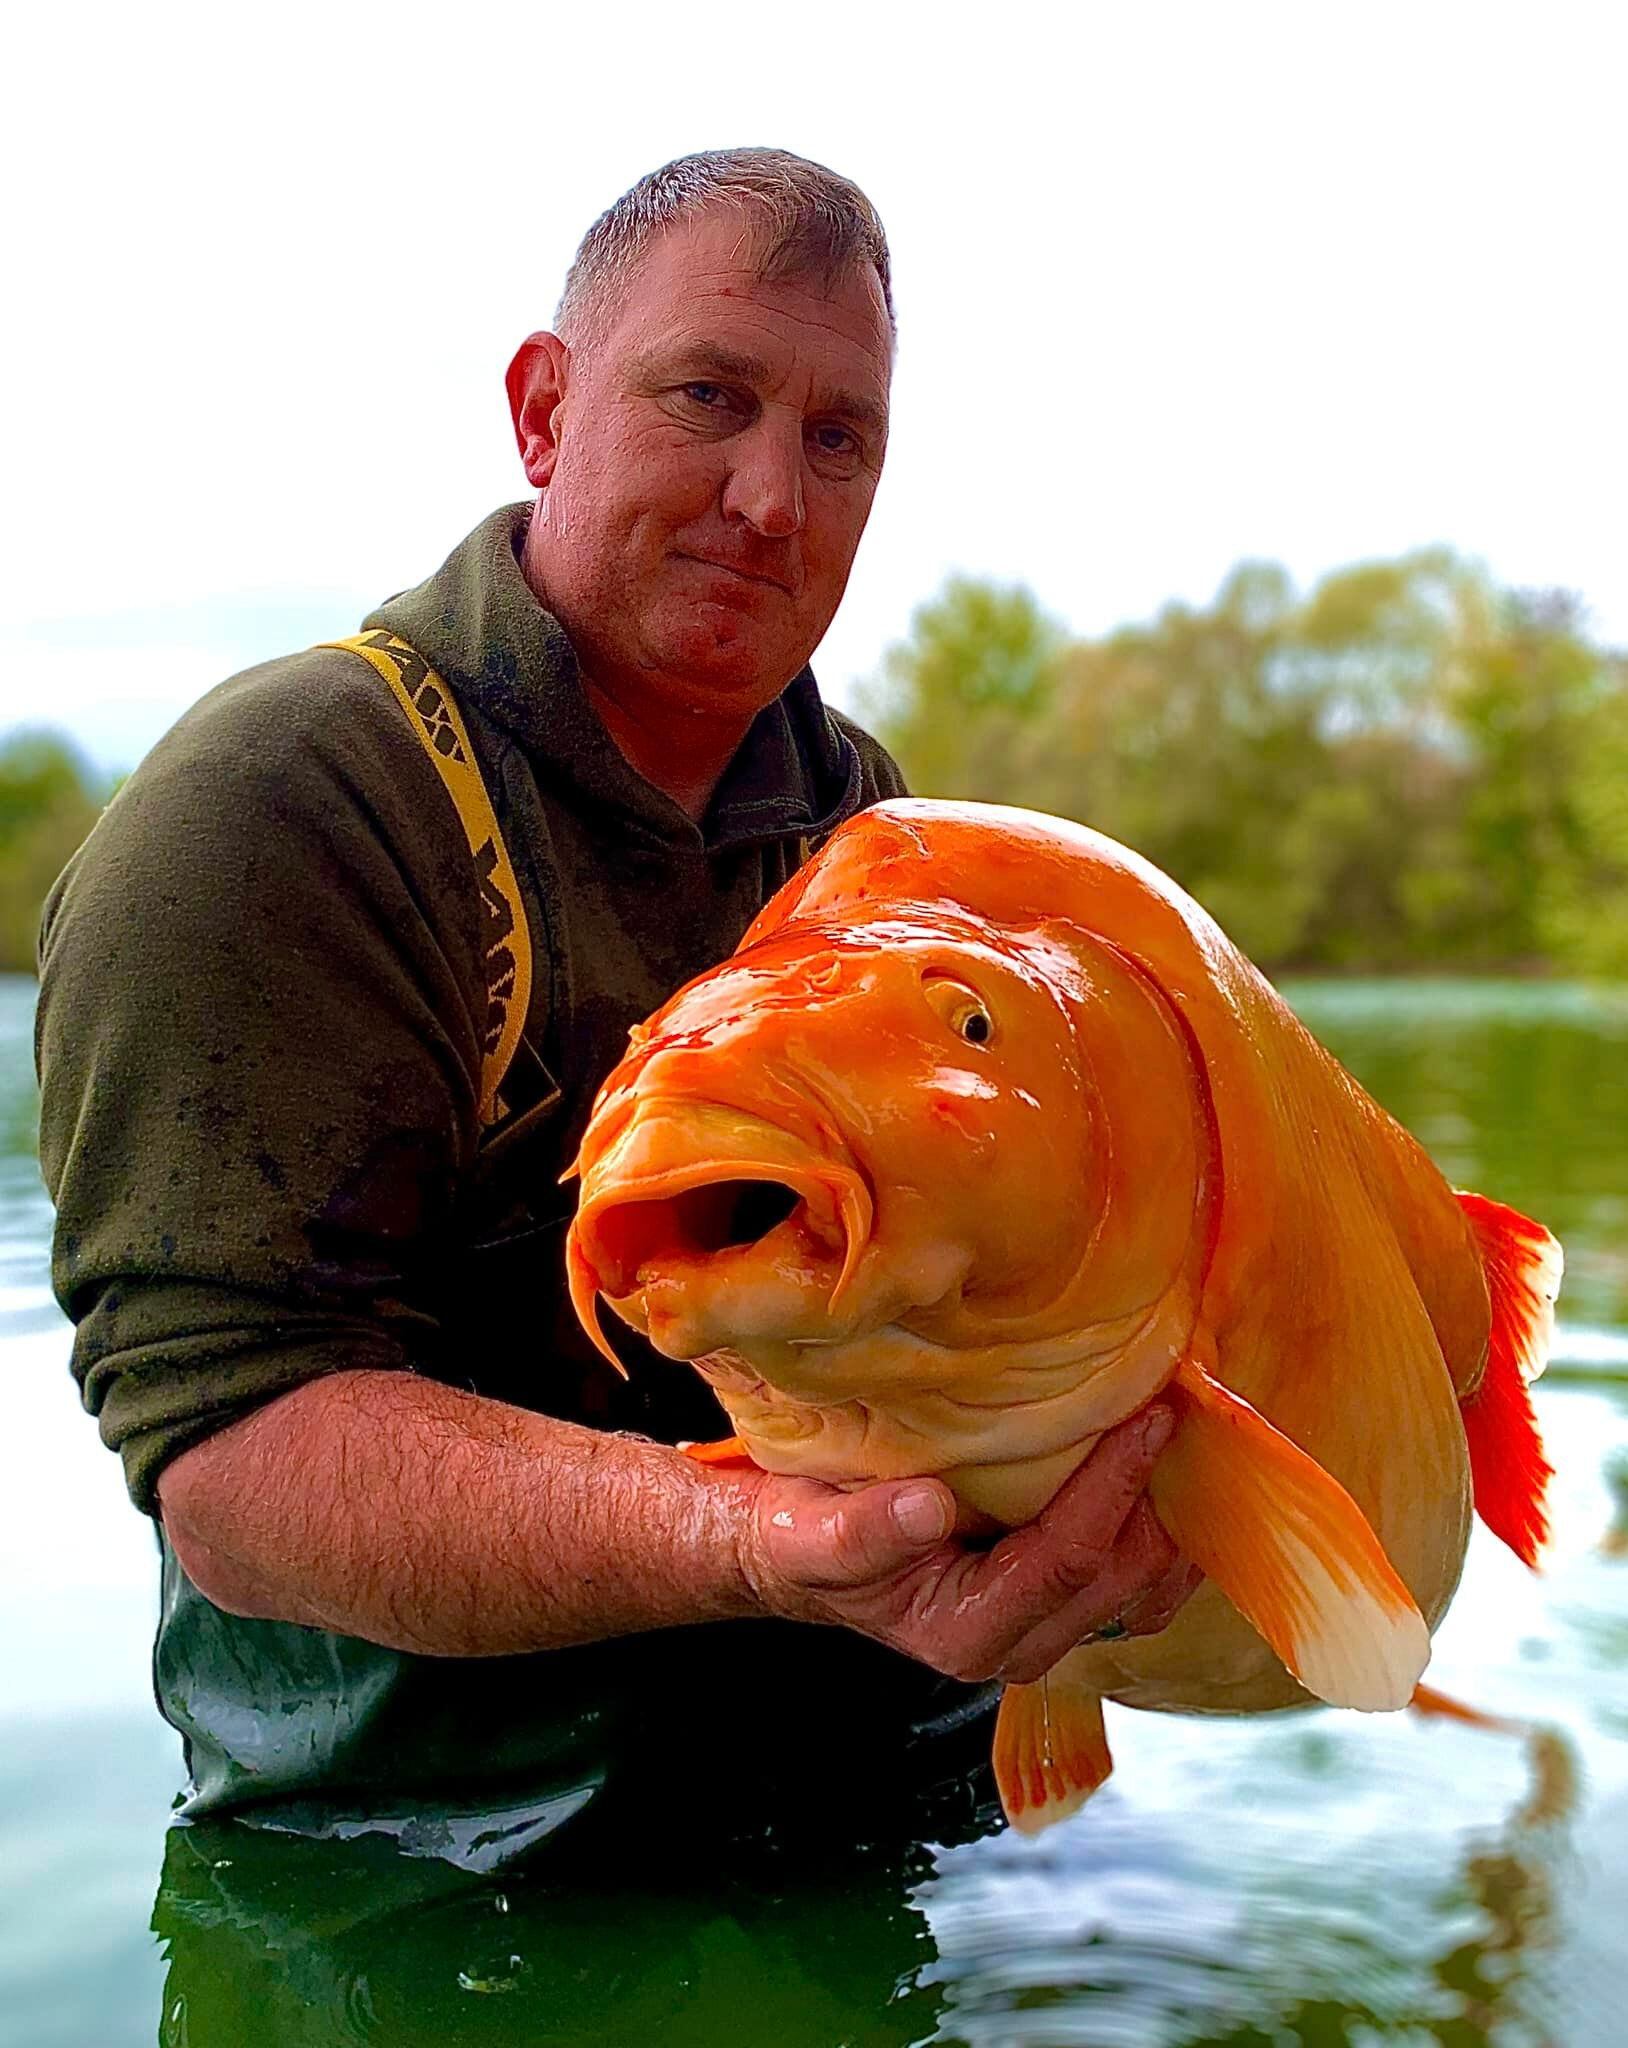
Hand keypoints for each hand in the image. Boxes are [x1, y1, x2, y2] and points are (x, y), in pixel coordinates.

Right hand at [731, 1406, 1200, 1684]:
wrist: (797, 1552)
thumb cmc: (801, 1538)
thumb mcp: (809, 1534)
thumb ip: (862, 1532)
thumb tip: (926, 1508)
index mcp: (968, 1635)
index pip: (1066, 1562)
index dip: (1112, 1489)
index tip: (1147, 1417)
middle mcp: (1019, 1646)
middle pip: (1122, 1579)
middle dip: (1160, 1498)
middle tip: (1186, 1409)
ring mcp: (1044, 1628)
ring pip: (1143, 1589)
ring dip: (1174, 1518)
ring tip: (1194, 1437)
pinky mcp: (1054, 1601)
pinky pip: (1132, 1577)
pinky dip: (1157, 1523)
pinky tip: (1167, 1466)